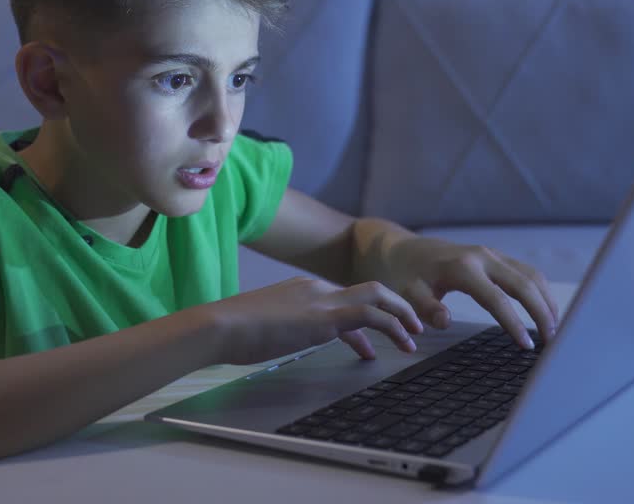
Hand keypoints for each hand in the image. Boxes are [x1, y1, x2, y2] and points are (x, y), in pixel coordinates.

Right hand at [199, 277, 425, 364]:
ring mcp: (321, 299)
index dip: (364, 322)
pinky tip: (400, 342)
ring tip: (414, 339)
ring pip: (377, 297)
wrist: (220, 326)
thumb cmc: (232, 332)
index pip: (344, 300)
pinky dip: (392, 326)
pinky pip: (370, 315)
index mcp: (301, 289)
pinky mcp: (324, 317)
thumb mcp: (265, 327)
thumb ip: (283, 329)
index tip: (369, 345)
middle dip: (395, 306)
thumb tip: (287, 340)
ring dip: (401, 317)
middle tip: (411, 328)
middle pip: (369, 289)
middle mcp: (316, 288)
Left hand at [353, 231, 559, 349]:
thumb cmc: (407, 276)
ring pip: (532, 275)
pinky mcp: (498, 257)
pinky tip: (546, 312)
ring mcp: (493, 254)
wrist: (406, 250)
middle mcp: (483, 257)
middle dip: (542, 312)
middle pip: (525, 283)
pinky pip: (527, 272)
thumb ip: (425, 307)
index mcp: (463, 267)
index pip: (497, 299)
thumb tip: (445, 321)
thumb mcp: (407, 293)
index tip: (526, 346)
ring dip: (547, 301)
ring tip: (555, 330)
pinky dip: (541, 292)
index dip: (514, 324)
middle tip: (553, 341)